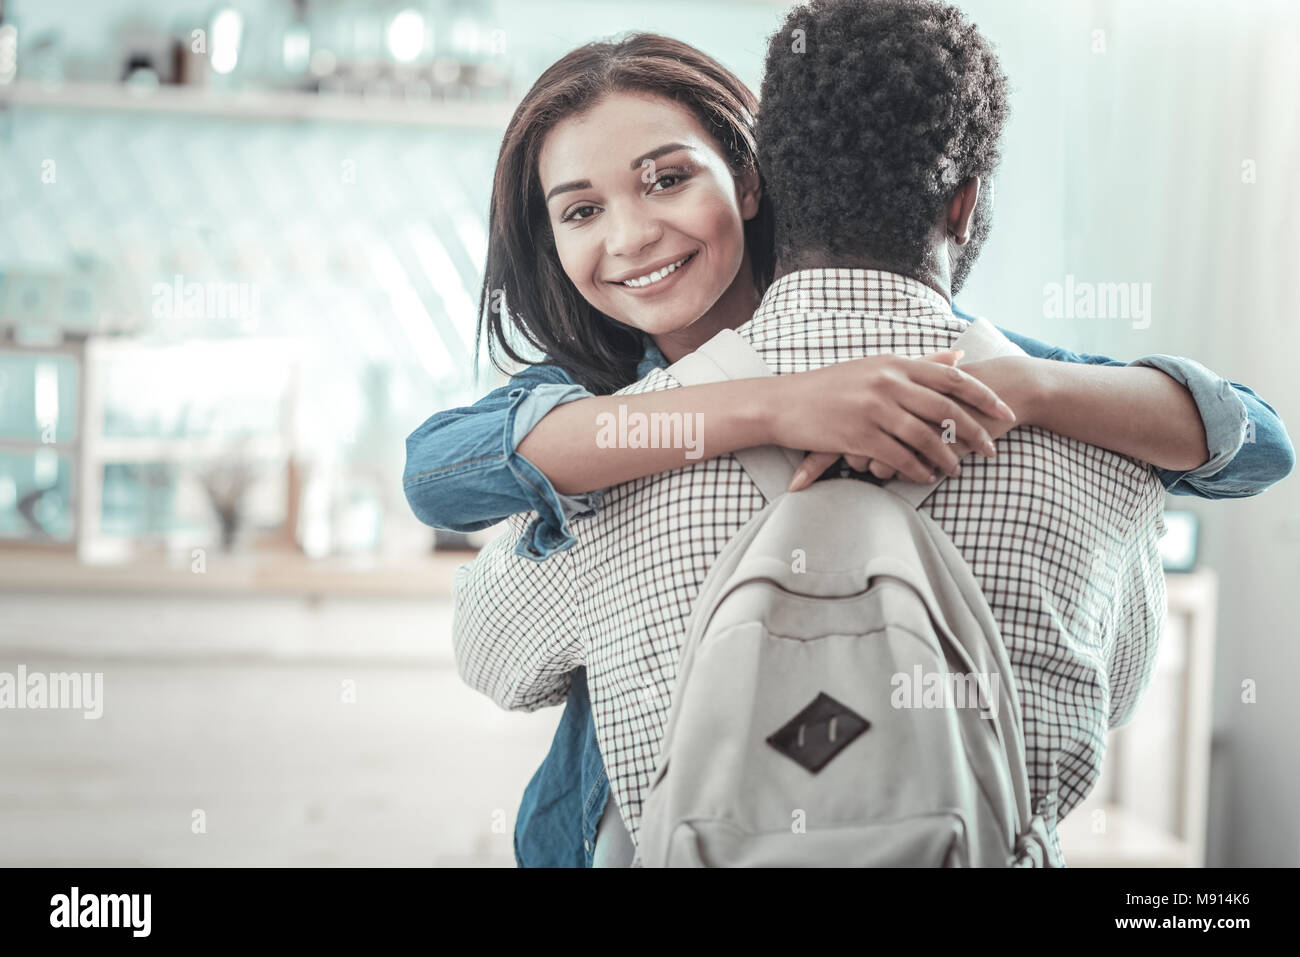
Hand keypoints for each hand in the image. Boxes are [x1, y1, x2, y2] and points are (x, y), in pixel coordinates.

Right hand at [773, 349, 1017, 489]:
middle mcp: (888, 383)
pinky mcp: (858, 435)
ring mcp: (873, 409)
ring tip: (958, 470)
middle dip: (974, 432)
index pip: (952, 379)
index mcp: (895, 364)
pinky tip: (925, 478)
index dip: (984, 396)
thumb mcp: (877, 366)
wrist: (782, 403)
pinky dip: (916, 470)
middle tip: (990, 449)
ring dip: (946, 457)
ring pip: (924, 437)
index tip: (1005, 412)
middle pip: (945, 410)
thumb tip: (959, 357)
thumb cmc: (831, 386)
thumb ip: (920, 364)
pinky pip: (898, 457)